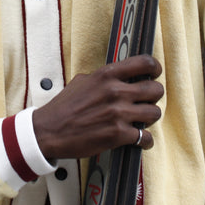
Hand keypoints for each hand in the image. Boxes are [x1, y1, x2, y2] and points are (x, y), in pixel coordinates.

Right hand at [31, 54, 163, 159]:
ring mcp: (118, 114)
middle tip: (147, 101)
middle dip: (154, 96)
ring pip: (154, 113)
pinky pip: (145, 137)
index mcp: (106, 75)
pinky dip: (145, 141)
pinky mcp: (118, 135)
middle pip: (155, 89)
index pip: (144, 63)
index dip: (155, 68)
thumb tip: (119, 77)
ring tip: (142, 120)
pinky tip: (140, 140)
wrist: (49, 131)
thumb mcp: (82, 81)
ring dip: (150, 118)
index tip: (154, 74)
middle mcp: (115, 92)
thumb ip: (103, 78)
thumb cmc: (64, 107)